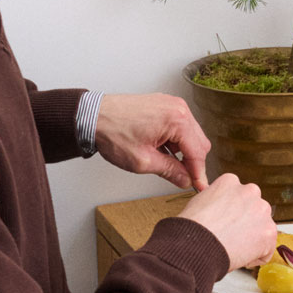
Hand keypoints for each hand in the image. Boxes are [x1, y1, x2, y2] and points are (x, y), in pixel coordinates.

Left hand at [95, 93, 210, 189]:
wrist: (92, 116)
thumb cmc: (113, 133)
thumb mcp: (143, 161)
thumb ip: (170, 171)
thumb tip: (186, 180)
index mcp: (177, 120)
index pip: (197, 152)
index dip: (199, 173)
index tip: (200, 187)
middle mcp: (178, 108)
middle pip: (199, 142)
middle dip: (192, 162)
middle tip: (182, 178)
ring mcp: (172, 104)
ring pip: (190, 135)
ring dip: (183, 151)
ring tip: (164, 161)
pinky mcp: (165, 105)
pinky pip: (180, 126)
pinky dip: (175, 140)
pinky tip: (161, 149)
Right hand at [178, 173, 276, 272]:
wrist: (196, 245)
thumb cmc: (191, 228)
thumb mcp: (199, 202)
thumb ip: (217, 201)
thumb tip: (220, 210)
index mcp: (231, 182)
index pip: (239, 196)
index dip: (231, 214)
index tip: (225, 223)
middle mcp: (250, 191)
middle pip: (254, 209)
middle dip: (246, 223)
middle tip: (230, 236)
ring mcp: (262, 210)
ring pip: (262, 228)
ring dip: (252, 238)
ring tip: (233, 246)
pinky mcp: (269, 231)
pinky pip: (266, 249)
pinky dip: (256, 257)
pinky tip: (239, 256)